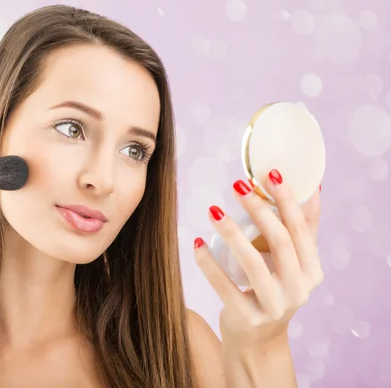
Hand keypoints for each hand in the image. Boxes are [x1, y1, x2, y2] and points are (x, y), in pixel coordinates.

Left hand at [194, 169, 322, 347]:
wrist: (258, 340)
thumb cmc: (273, 290)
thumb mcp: (293, 264)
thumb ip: (303, 230)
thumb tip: (314, 186)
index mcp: (312, 271)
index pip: (302, 229)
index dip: (287, 199)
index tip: (270, 172)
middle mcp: (299, 290)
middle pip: (280, 242)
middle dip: (259, 209)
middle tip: (237, 185)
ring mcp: (274, 307)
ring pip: (252, 264)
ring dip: (231, 232)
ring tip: (213, 210)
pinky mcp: (247, 318)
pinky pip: (224, 286)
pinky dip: (209, 263)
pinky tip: (197, 243)